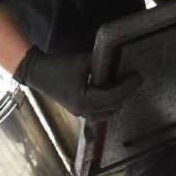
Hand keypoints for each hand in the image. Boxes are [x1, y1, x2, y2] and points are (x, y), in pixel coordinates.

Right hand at [13, 47, 141, 118]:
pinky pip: (99, 112)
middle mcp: (84, 111)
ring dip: (119, 102)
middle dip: (127, 94)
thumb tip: (118, 61)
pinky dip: (109, 105)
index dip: (128, 86)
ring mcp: (80, 113)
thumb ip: (101, 63)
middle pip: (113, 107)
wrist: (37, 72)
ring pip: (107, 114)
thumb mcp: (83, 61)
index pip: (114, 96)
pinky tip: (115, 93)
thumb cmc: (59, 66)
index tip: (138, 76)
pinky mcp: (78, 110)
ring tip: (128, 87)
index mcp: (85, 100)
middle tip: (136, 81)